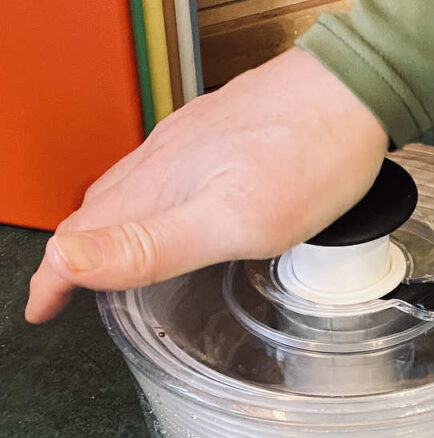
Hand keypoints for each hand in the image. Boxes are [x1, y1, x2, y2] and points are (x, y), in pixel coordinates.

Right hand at [25, 48, 387, 322]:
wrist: (353, 92)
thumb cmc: (307, 158)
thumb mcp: (232, 221)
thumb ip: (151, 245)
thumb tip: (70, 261)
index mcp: (157, 187)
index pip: (79, 238)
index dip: (53, 281)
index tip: (41, 310)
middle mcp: (163, 161)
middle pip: (95, 214)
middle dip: (72, 257)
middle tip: (66, 289)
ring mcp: (188, 143)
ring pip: (126, 192)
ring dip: (105, 229)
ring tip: (108, 259)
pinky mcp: (213, 135)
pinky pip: (159, 174)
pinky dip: (144, 203)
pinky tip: (166, 211)